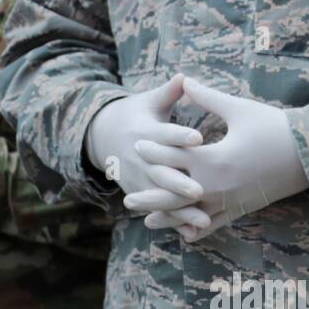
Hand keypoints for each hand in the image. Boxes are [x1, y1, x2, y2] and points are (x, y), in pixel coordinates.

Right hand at [84, 75, 208, 228]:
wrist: (104, 136)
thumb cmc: (138, 114)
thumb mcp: (150, 101)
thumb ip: (169, 92)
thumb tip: (185, 75)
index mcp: (146, 133)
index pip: (165, 135)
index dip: (180, 135)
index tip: (199, 138)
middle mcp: (141, 158)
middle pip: (162, 172)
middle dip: (179, 183)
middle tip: (199, 190)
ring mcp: (139, 179)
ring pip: (162, 197)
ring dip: (181, 211)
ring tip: (204, 221)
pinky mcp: (140, 194)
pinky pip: (159, 210)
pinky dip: (175, 222)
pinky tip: (194, 232)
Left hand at [124, 77, 308, 240]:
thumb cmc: (275, 127)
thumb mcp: (240, 109)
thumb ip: (208, 97)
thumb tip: (184, 79)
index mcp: (214, 159)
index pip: (174, 156)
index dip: (154, 148)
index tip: (136, 143)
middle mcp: (217, 186)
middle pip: (173, 194)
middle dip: (150, 197)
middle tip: (126, 198)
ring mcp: (229, 201)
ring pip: (190, 214)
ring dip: (167, 218)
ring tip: (146, 222)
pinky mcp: (241, 209)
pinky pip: (214, 224)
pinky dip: (197, 229)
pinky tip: (184, 234)